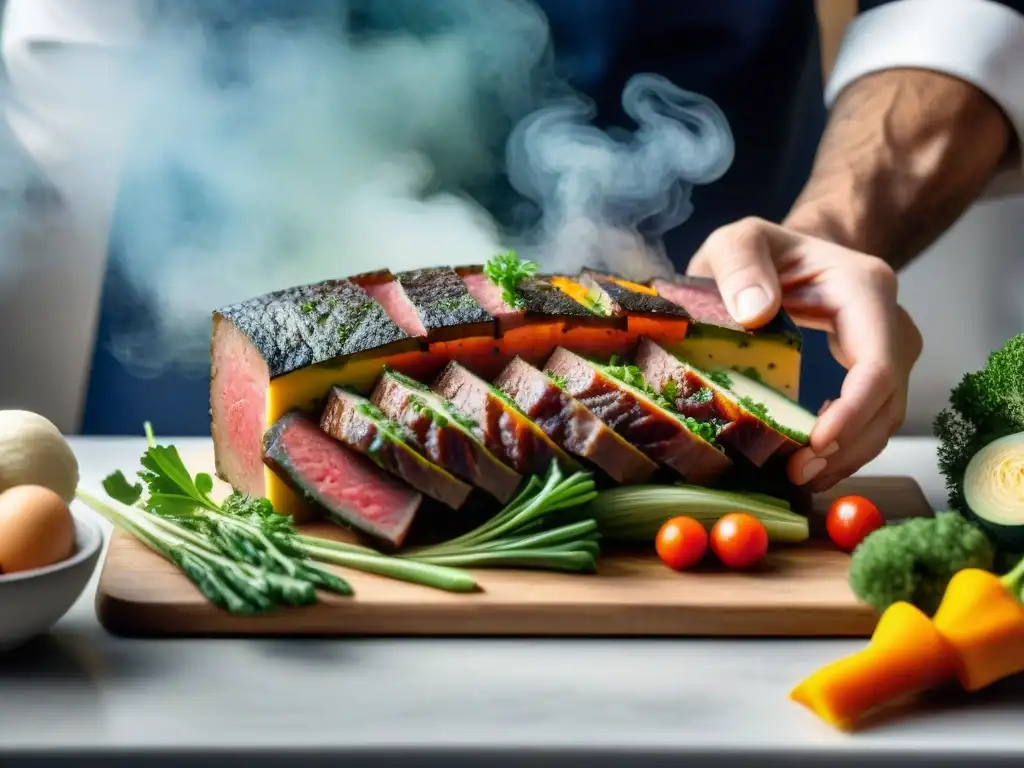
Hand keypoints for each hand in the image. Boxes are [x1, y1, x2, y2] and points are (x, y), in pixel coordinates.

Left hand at [687, 216, 922, 490]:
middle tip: (799, 474)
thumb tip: (756, 312)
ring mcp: (886, 348)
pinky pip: (872, 417)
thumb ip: (740, 265)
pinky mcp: (871, 371)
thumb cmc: (759, 250)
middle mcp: (888, 320)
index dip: (854, 409)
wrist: (782, 253)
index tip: (815, 443)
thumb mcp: (737, 242)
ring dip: (850, 454)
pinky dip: (847, 447)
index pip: (878, 359)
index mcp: (863, 287)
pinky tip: (813, 467)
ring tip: (802, 478)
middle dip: (849, 443)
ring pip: (887, 414)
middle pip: (889, 396)